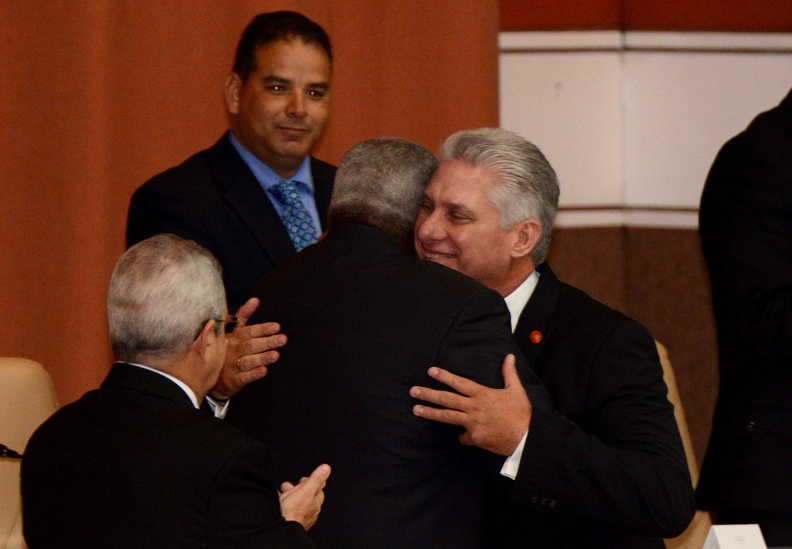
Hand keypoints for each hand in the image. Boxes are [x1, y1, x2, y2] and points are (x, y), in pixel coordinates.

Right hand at [210, 297, 286, 398]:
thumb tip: (255, 300)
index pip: (248, 331)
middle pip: (250, 345)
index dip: (262, 329)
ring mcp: (231, 366)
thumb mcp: (232, 332)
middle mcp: (232, 350)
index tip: (276, 326)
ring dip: (262, 357)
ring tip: (276, 355)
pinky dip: (253, 374)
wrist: (211, 377)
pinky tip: (263, 370)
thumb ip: (243, 316)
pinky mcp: (233, 380)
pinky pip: (244, 377)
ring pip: (248, 361)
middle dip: (267, 342)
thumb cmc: (226, 350)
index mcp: (232, 337)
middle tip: (282, 339)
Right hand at [279, 464, 331, 529]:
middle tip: (292, 483)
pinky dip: (283, 504)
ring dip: (290, 495)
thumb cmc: (293, 511)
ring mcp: (300, 517)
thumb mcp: (306, 489)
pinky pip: (288, 510)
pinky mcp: (290, 522)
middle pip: (306, 496)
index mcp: (315, 502)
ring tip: (282, 492)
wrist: (280, 528)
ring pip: (296, 503)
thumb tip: (326, 468)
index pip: (318, 489)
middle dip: (298, 488)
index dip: (312, 481)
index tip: (306, 478)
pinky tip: (278, 502)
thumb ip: (316, 478)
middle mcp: (310, 511)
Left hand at [410, 354, 531, 455]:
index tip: (431, 371)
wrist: (527, 438)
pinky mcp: (474, 438)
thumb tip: (509, 357)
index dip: (444, 376)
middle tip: (413, 391)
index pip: (459, 383)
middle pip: (447, 399)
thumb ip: (509, 373)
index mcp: (482, 394)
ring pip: (447, 416)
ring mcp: (472, 423)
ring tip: (416, 409)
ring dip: (430, 412)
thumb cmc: (522, 414)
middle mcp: (474, 407)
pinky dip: (462, 436)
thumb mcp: (516, 390)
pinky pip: (462, 436)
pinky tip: (463, 436)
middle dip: (428, 394)